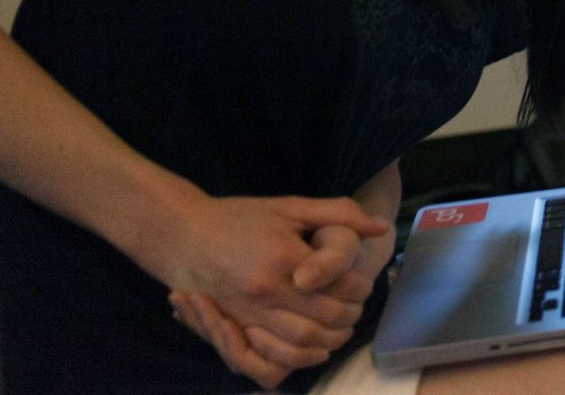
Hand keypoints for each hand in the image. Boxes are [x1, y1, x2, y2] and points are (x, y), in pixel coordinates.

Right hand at [153, 195, 388, 384]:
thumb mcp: (291, 206)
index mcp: (284, 258)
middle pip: (322, 319)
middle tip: (358, 309)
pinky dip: (295, 357)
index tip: (364, 284)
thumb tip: (381, 227)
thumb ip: (339, 214)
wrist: (183, 234)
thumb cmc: (241, 216)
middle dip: (348, 317)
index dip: (359, 288)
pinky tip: (311, 348)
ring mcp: (246, 312)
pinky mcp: (234, 326)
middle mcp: (266, 291)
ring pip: (299, 342)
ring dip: (327, 341)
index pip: (338, 286)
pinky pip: (268, 356)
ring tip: (341, 329)